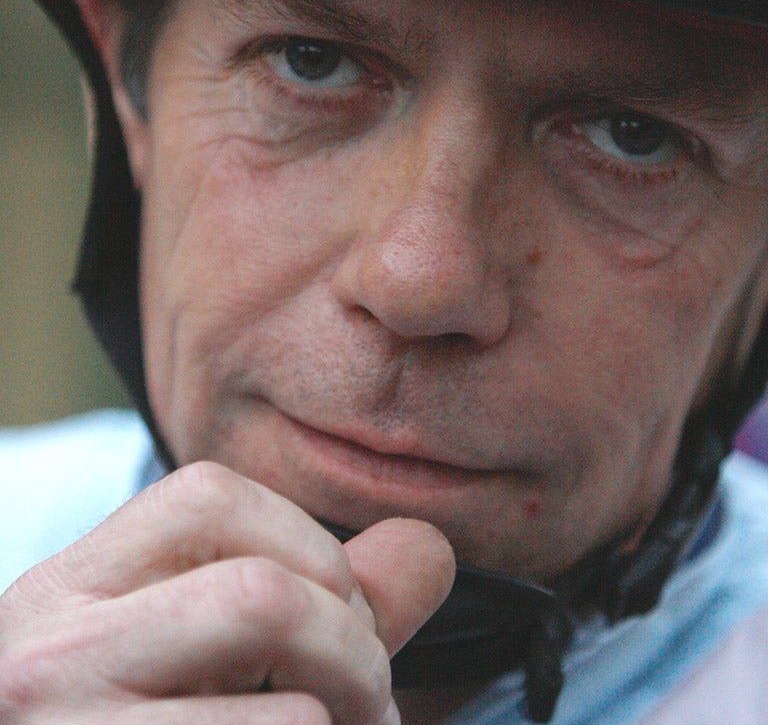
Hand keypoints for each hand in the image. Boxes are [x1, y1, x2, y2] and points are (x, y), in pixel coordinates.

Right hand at [0, 461, 454, 723]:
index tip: (340, 603)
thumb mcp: (193, 649)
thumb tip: (430, 544)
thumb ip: (314, 591)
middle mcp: (49, 657)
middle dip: (354, 641)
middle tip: (373, 692)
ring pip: (290, 707)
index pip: (208, 495)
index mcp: (67, 590)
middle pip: (261, 594)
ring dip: (355, 714)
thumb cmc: (139, 723)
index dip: (308, 540)